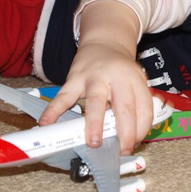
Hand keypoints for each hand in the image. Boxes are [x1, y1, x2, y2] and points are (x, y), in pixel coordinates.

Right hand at [38, 0, 151, 154]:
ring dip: (95, 123)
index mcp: (135, 80)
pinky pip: (64, 96)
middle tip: (122, 150)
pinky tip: (47, 123)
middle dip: (125, 132)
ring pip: (96, 101)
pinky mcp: (75, 78)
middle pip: (125, 106)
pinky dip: (54, 109)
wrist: (104, 41)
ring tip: (93, 142)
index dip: (141, 129)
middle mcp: (117, 77)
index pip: (143, 108)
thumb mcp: (135, 81)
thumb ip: (134, 104)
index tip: (135, 144)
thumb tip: (130, 137)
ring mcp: (94, 77)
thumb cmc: (121, 69)